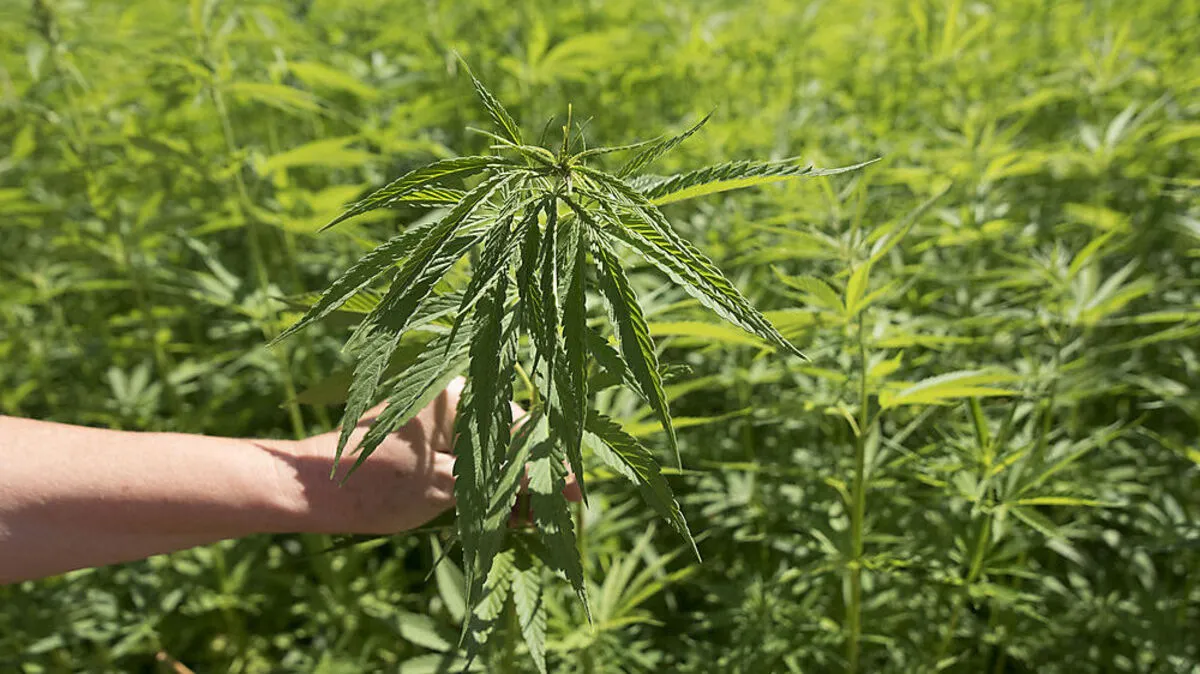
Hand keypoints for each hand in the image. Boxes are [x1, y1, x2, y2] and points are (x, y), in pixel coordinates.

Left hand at [268, 378, 579, 535]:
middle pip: (509, 440)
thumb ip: (508, 482)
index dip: (551, 464)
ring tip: (527, 524)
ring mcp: (437, 424)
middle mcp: (450, 400)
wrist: (305, 491)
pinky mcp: (424, 446)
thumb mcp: (451, 486)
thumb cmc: (376, 482)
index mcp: (458, 393)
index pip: (522, 426)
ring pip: (490, 455)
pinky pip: (467, 463)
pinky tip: (500, 517)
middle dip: (531, 478)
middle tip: (553, 517)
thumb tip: (565, 485)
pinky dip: (483, 489)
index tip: (575, 497)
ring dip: (508, 488)